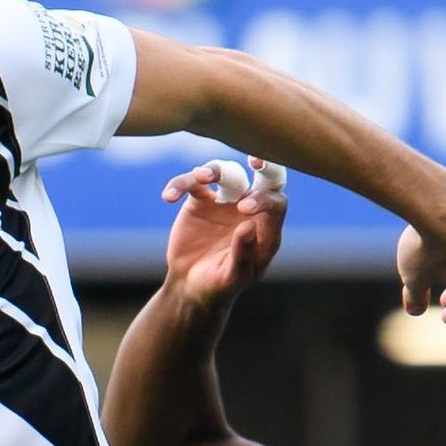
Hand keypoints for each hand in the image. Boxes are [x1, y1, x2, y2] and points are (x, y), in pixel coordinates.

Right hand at [157, 158, 286, 307]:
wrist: (191, 285)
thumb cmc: (220, 285)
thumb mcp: (233, 277)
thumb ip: (243, 254)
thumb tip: (249, 226)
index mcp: (266, 228)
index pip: (276, 203)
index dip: (264, 199)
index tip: (243, 208)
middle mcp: (250, 208)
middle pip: (265, 177)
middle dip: (265, 165)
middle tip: (256, 160)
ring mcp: (226, 200)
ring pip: (226, 172)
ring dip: (214, 171)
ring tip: (200, 177)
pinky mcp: (200, 199)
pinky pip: (192, 183)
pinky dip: (180, 185)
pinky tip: (168, 197)